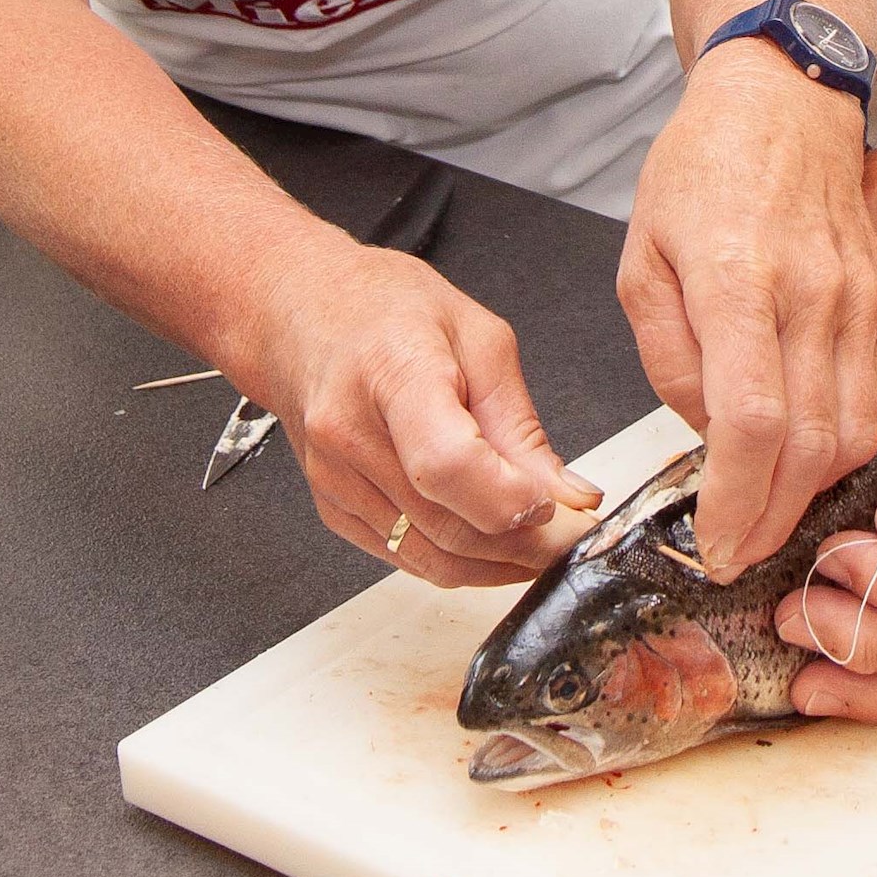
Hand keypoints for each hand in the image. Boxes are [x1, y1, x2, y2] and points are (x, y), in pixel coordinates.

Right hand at [231, 231, 597, 589]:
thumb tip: (570, 497)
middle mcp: (351, 435)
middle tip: (573, 535)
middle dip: (526, 546)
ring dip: (498, 565)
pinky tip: (490, 537)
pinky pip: (407, 558)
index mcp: (394, 374)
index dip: (511, 500)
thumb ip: (522, 426)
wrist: (304, 317)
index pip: (447, 465)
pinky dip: (459, 560)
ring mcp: (335, 480)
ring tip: (541, 540)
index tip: (559, 504)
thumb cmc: (388, 312)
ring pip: (432, 559)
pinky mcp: (333, 510)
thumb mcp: (479, 339)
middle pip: (448, 526)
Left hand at [617, 41, 876, 575]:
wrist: (784, 99)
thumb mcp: (641, 259)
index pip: (752, 424)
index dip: (737, 503)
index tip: (714, 545)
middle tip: (739, 556)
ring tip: (771, 521)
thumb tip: (705, 435)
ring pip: (857, 432)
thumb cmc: (702, 168)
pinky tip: (811, 466)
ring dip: (816, 495)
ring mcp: (861, 300)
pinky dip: (849, 447)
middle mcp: (812, 295)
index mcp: (738, 283)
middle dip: (775, 522)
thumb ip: (667, 357)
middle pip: (811, 446)